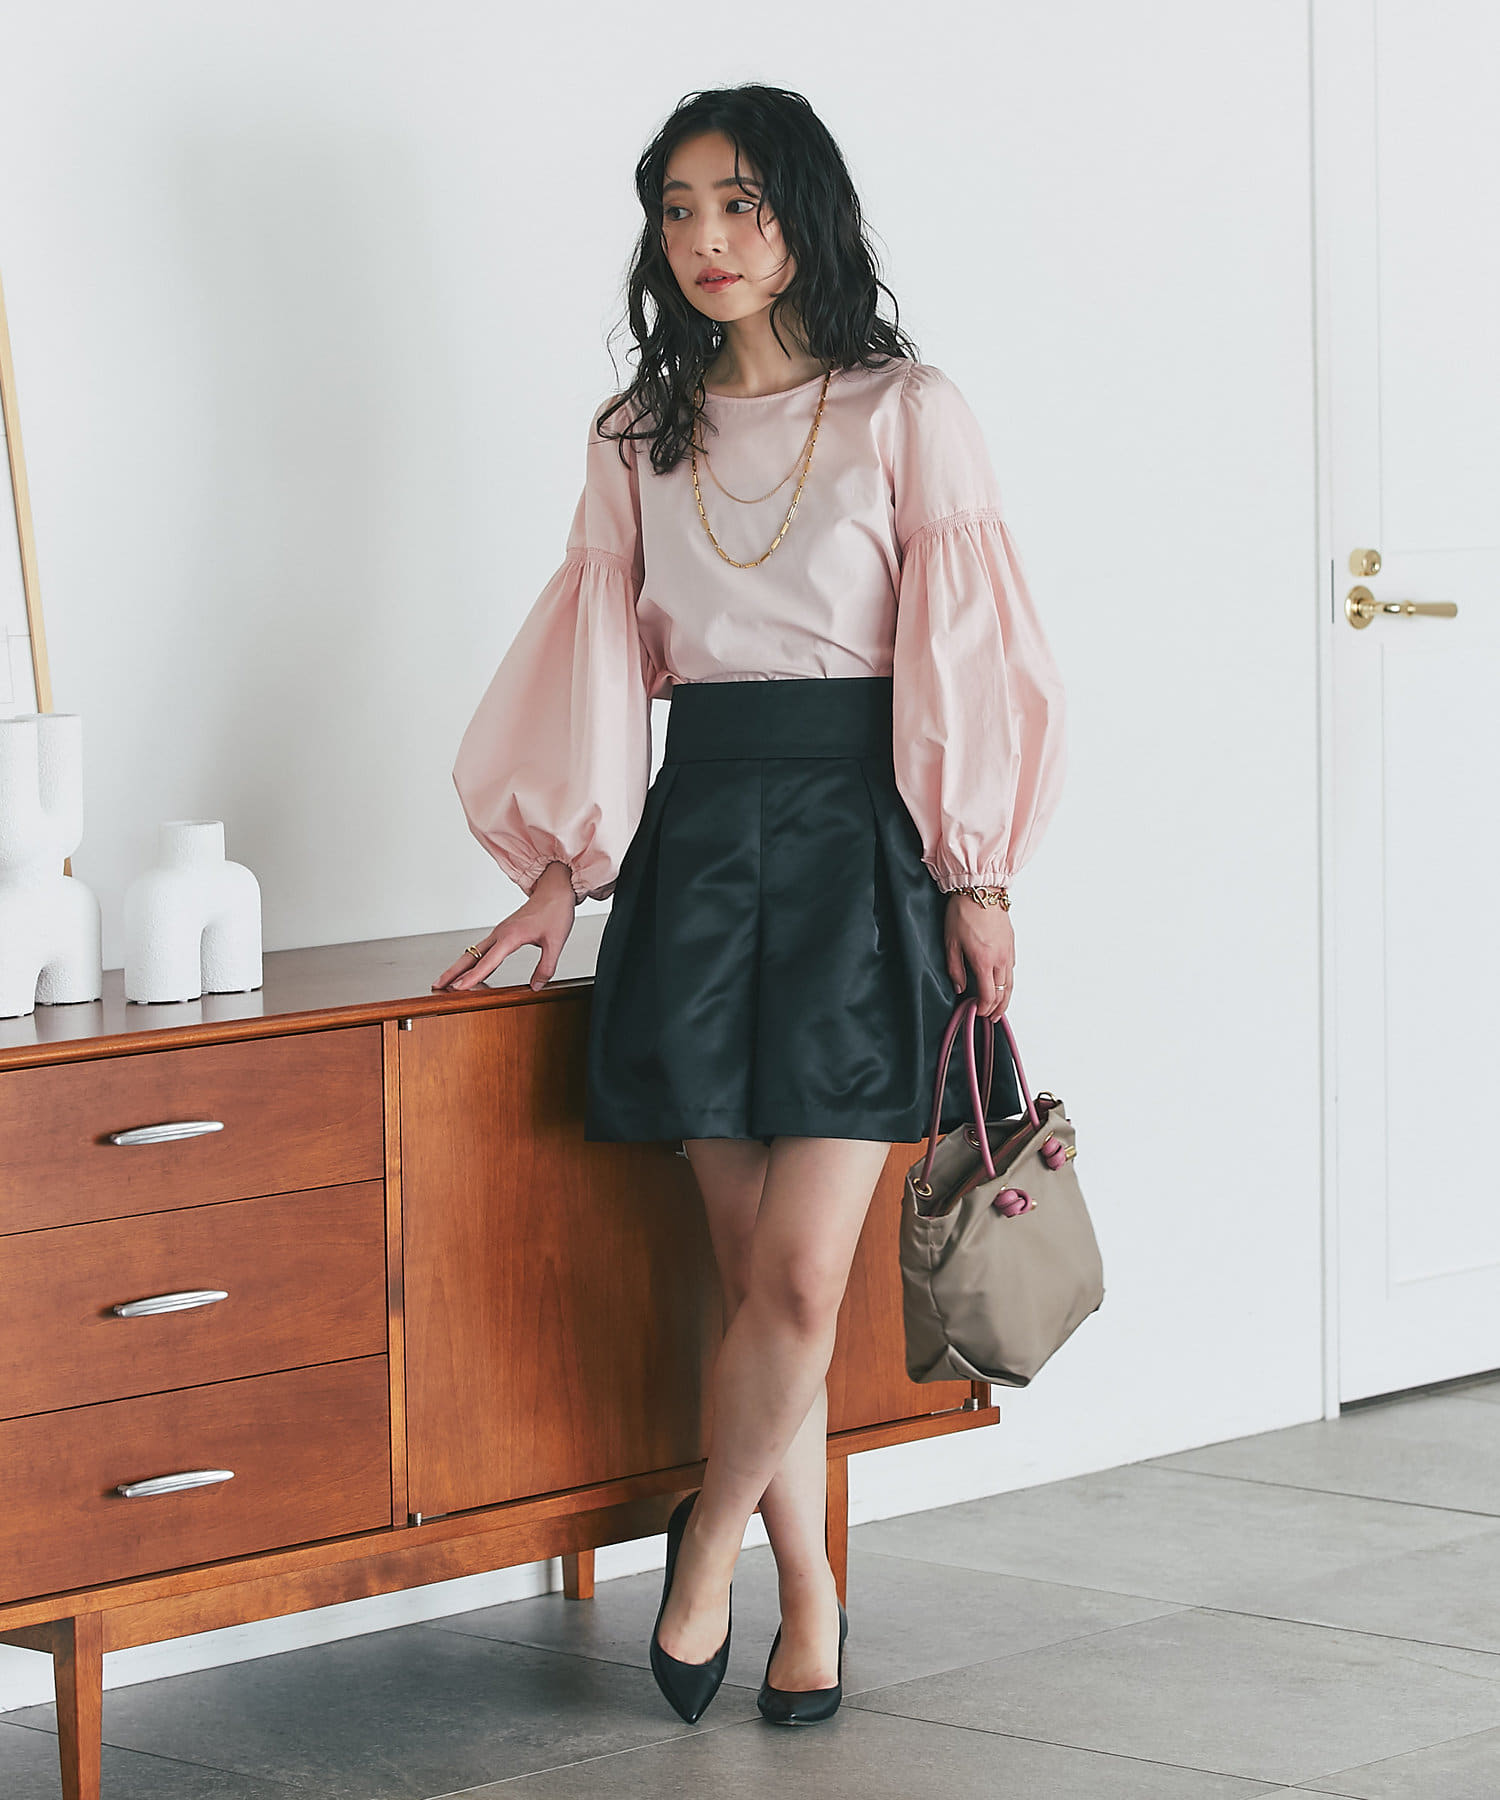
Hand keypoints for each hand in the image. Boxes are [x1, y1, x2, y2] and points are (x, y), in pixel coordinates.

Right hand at [433, 861, 578, 992]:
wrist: (555, 889)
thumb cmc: (555, 911)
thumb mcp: (556, 942)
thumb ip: (546, 967)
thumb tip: (536, 986)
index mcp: (511, 936)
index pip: (488, 962)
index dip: (472, 977)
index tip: (458, 988)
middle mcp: (500, 933)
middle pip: (470, 956)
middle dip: (453, 972)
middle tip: (436, 985)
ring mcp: (499, 932)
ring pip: (473, 952)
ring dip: (458, 966)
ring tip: (445, 981)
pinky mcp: (502, 931)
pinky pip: (482, 948)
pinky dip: (471, 960)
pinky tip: (469, 969)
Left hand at [944, 892, 1014, 1022]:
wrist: (980, 889)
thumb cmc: (964, 912)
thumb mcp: (951, 943)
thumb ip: (955, 969)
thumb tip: (960, 987)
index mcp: (984, 962)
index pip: (989, 995)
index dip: (985, 1008)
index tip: (978, 1013)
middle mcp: (1000, 959)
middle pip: (1004, 993)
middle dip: (998, 1008)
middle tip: (992, 1018)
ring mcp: (1008, 951)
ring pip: (1011, 982)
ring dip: (1006, 998)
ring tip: (1000, 1007)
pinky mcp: (1011, 943)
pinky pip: (1012, 968)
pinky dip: (1009, 981)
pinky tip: (1003, 983)